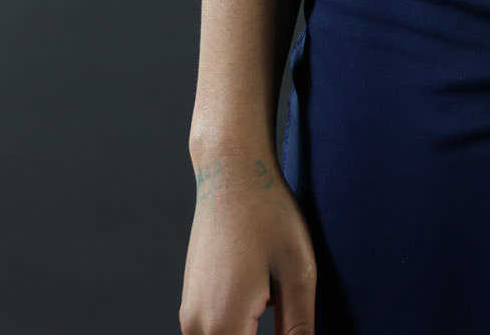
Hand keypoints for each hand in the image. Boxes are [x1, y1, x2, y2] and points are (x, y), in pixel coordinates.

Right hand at [180, 152, 316, 334]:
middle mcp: (198, 328)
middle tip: (288, 321)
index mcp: (224, 326)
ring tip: (275, 308)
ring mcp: (191, 316)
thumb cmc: (268, 215)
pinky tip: (263, 314)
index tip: (294, 331)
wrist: (231, 171)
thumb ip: (299, 329)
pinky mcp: (193, 303)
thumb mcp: (297, 273)